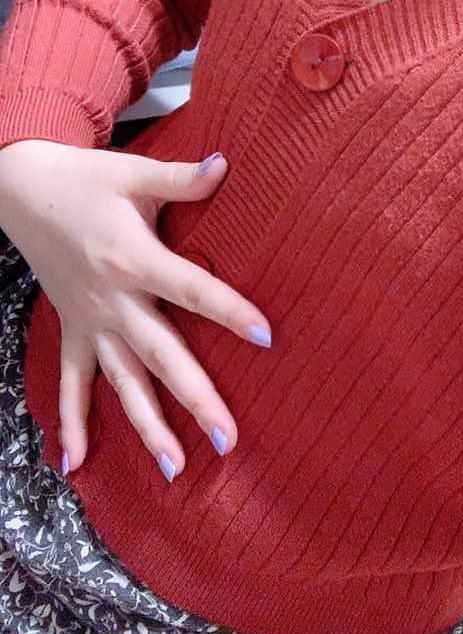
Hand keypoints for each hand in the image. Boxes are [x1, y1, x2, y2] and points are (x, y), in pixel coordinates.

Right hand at [0, 139, 272, 481]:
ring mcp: (90, 321)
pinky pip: (71, 382)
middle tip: (229, 439)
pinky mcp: (72, 329)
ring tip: (176, 468)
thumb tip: (227, 164)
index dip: (229, 311)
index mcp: (133, 258)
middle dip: (195, 400)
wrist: (21, 188)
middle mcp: (113, 300)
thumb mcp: (133, 173)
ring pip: (122, 382)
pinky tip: (74, 464)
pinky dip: (72, 422)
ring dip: (147, 426)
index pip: (191, 290)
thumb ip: (181, 179)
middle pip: (161, 356)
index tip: (266, 337)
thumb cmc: (86, 180)